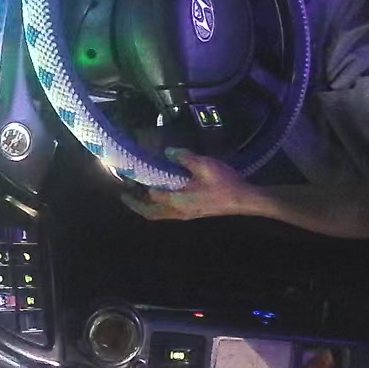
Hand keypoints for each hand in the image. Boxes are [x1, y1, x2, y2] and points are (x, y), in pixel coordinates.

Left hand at [119, 148, 255, 220]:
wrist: (244, 200)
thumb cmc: (224, 184)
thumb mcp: (204, 165)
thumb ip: (183, 158)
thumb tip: (166, 152)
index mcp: (177, 201)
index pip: (150, 196)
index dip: (137, 188)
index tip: (126, 177)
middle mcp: (177, 212)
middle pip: (150, 213)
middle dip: (135, 204)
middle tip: (124, 193)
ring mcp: (185, 214)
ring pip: (159, 215)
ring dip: (146, 206)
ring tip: (137, 193)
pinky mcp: (191, 213)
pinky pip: (167, 213)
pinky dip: (157, 206)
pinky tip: (159, 194)